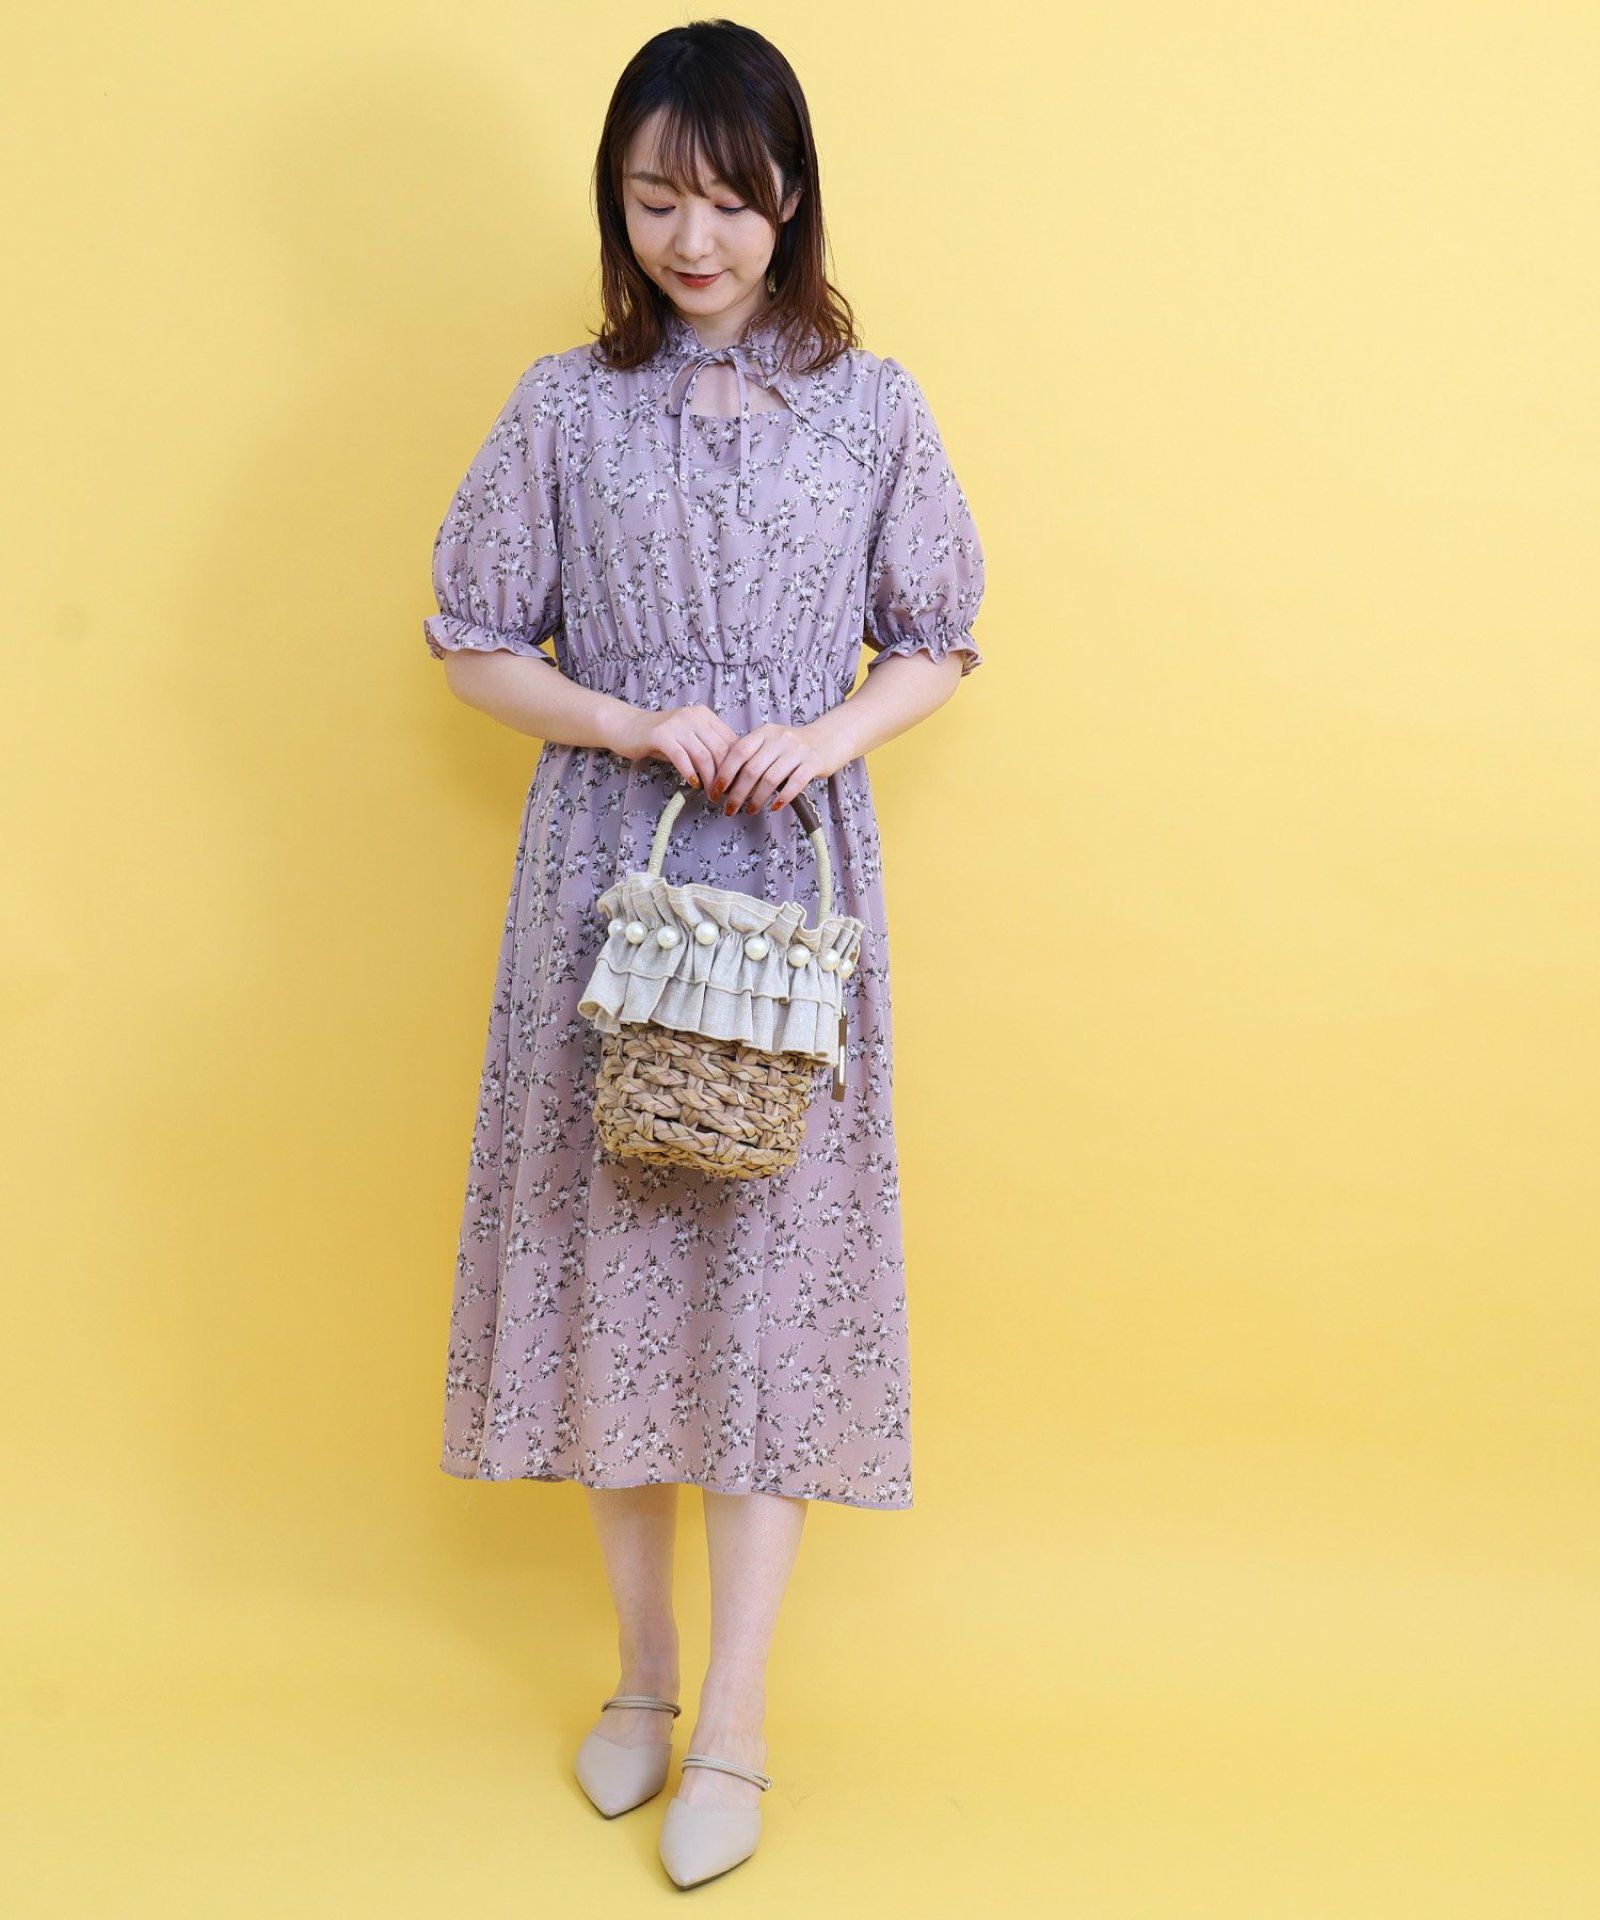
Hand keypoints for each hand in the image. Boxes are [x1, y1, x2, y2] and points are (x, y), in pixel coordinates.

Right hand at [603, 700, 739, 791]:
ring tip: (711, 795)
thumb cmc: (661, 738)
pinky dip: (690, 773)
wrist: (626, 726)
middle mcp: (694, 716)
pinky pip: (681, 757)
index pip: (731, 742)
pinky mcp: (660, 735)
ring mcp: (677, 724)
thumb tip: (732, 774)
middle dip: (726, 777)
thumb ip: (708, 749)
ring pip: (704, 756)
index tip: (738, 786)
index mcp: (705, 716)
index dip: (737, 766)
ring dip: (710, 780)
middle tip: (726, 796)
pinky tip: (693, 785)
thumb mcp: (689, 739)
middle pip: (721, 750)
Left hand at [707, 720, 839, 813]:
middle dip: (737, 793)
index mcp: (764, 732)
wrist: (829, 738)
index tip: (716, 791)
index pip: (738, 751)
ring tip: (750, 811)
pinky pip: (794, 784)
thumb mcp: (770, 742)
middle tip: (729, 809)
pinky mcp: (813, 762)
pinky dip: (782, 798)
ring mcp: (797, 750)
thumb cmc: (793, 747)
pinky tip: (774, 807)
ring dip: (756, 799)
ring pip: (770, 779)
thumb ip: (751, 756)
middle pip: (752, 769)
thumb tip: (724, 781)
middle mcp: (780, 738)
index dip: (725, 773)